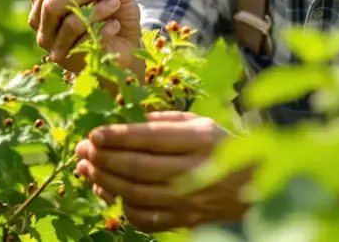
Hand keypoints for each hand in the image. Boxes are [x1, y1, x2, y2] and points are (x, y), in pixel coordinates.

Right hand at [27, 0, 141, 73]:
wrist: (128, 50)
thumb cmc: (116, 16)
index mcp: (45, 1)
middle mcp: (41, 22)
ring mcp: (52, 44)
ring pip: (68, 20)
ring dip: (94, 7)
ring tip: (114, 1)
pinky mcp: (68, 61)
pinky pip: (83, 40)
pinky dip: (102, 28)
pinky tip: (115, 24)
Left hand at [75, 111, 252, 232]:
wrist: (256, 190)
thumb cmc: (224, 148)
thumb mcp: (203, 123)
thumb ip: (167, 119)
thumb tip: (129, 118)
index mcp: (201, 140)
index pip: (152, 137)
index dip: (120, 136)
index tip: (94, 134)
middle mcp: (195, 170)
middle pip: (139, 167)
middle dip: (104, 158)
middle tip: (82, 150)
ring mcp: (189, 200)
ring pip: (137, 194)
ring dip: (105, 181)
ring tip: (86, 168)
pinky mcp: (185, 221)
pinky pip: (145, 218)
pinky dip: (121, 206)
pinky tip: (107, 191)